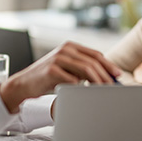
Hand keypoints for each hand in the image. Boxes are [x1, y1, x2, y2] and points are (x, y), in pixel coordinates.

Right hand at [0, 41, 120, 112]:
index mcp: (70, 47)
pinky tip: (84, 93)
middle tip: (112, 87)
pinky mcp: (51, 69)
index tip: (117, 75)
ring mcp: (58, 58)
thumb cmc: (48, 78)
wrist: (24, 84)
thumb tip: (105, 77)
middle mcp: (65, 49)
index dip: (109, 65)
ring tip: (102, 91)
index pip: (95, 54)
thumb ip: (82, 69)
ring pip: (85, 69)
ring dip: (97, 81)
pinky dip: (80, 87)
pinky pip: (72, 79)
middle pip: (92, 62)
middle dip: (105, 75)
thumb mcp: (67, 69)